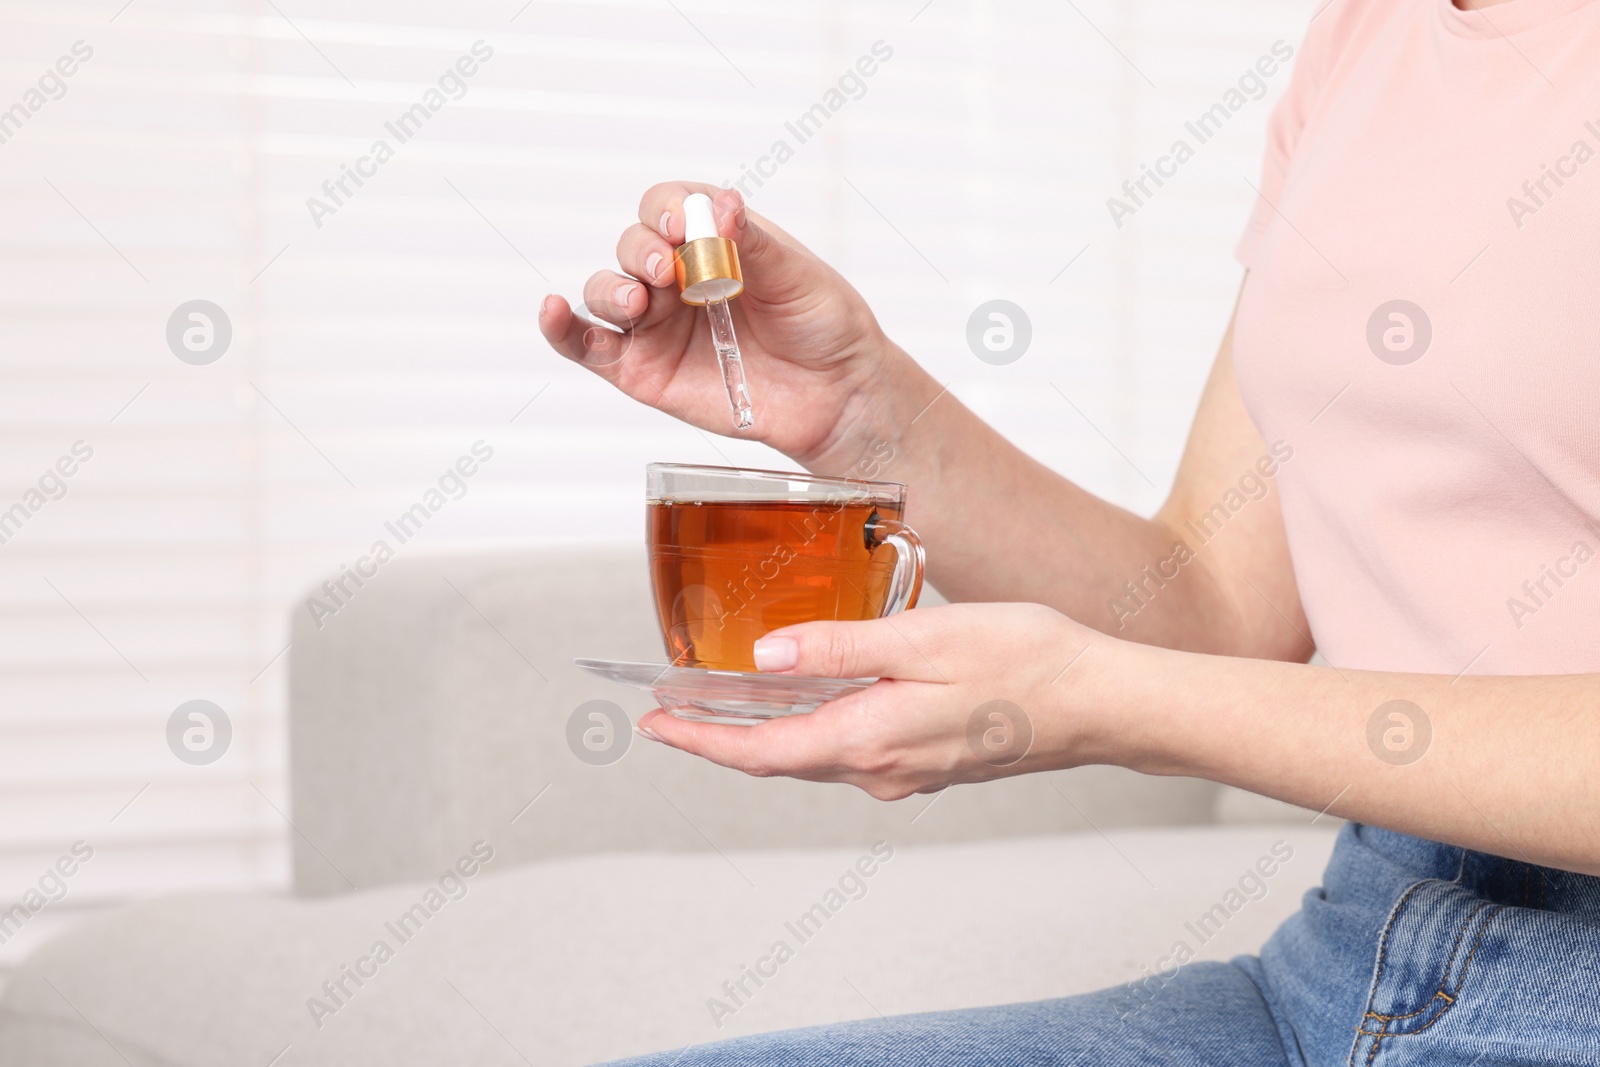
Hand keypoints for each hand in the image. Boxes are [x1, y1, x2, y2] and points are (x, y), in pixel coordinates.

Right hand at [538, 182, 928, 470]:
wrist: (838, 395)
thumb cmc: (822, 326)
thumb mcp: (796, 275)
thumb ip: (751, 243)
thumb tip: (719, 205)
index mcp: (711, 240)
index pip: (668, 206)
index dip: (667, 210)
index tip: (686, 226)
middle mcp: (675, 278)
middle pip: (631, 246)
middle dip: (642, 250)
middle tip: (667, 268)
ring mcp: (655, 325)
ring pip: (604, 292)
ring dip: (612, 289)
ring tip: (640, 301)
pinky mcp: (642, 371)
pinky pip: (587, 346)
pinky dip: (561, 328)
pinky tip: (552, 312)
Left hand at [634, 603, 1113, 800]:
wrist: (1102, 703)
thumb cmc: (1026, 661)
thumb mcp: (924, 638)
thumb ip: (841, 649)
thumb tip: (766, 656)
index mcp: (870, 740)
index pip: (760, 751)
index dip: (700, 741)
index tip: (654, 723)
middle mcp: (880, 769)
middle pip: (779, 758)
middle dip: (719, 737)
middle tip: (670, 711)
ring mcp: (907, 772)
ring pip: (815, 754)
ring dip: (764, 733)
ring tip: (723, 702)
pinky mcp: (929, 762)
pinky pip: (852, 749)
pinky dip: (813, 727)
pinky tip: (810, 697)